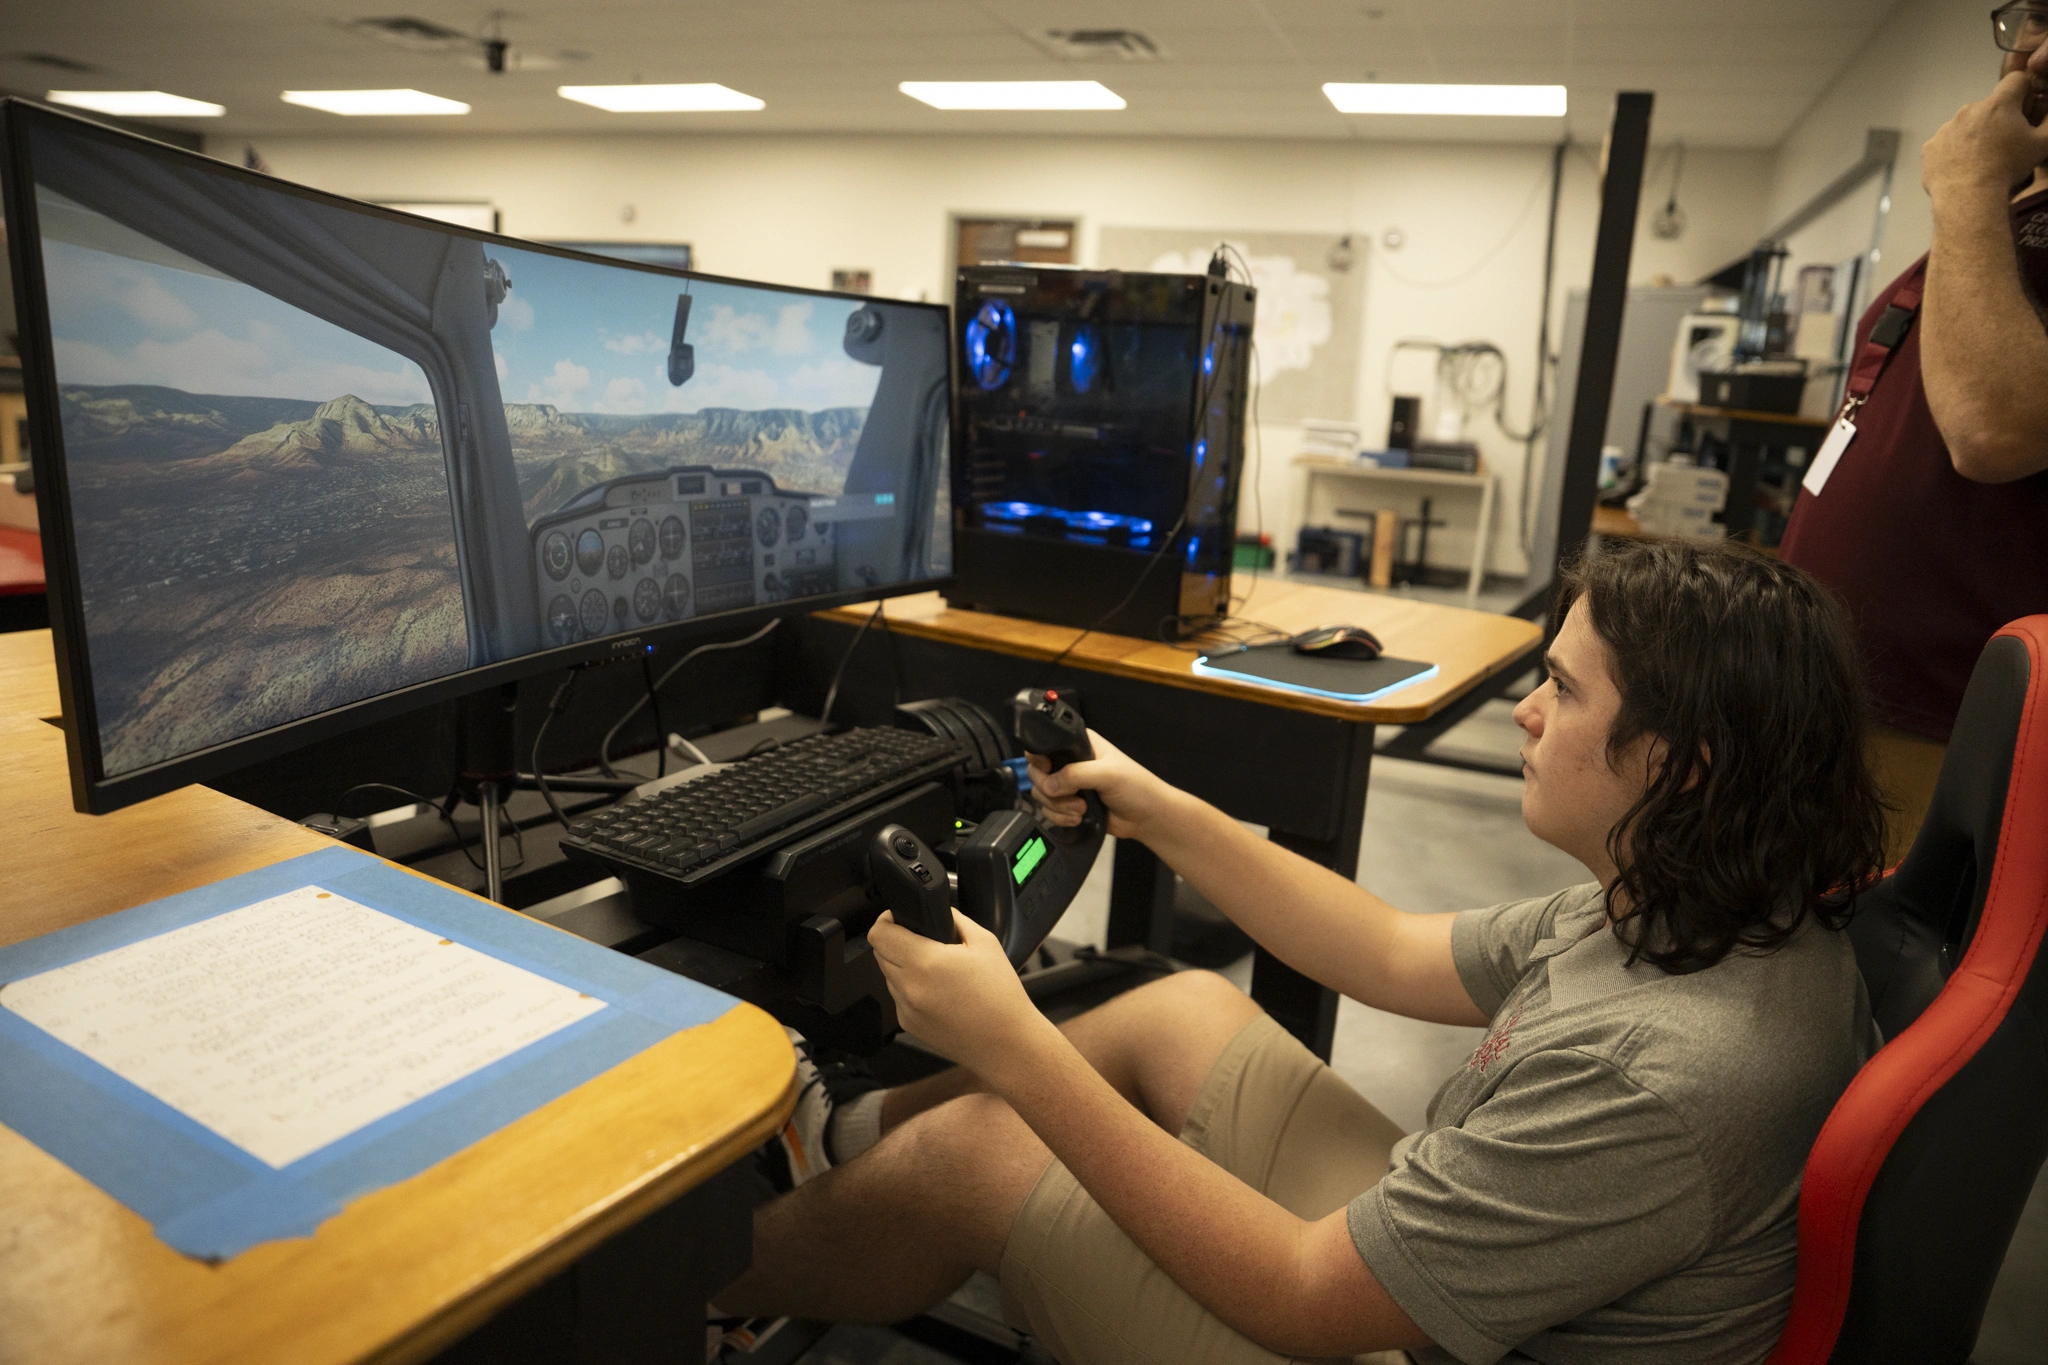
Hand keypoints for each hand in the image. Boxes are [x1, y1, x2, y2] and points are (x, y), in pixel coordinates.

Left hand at [870, 908, 1051, 1081]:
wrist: (1006, 1043)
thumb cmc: (1000, 998)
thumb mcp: (985, 943)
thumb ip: (956, 920)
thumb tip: (938, 912)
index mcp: (925, 962)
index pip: (879, 934)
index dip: (886, 920)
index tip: (897, 918)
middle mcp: (910, 987)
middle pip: (880, 953)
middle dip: (896, 942)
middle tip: (923, 942)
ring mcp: (906, 1009)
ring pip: (888, 975)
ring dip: (903, 966)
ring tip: (936, 971)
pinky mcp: (909, 1025)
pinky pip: (899, 997)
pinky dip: (911, 989)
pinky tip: (938, 992)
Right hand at [1028, 729, 1177, 840]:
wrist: (1147, 817)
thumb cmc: (1136, 787)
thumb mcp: (1107, 774)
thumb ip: (1075, 775)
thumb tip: (1048, 785)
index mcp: (1079, 745)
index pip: (1045, 745)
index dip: (1039, 758)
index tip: (1047, 771)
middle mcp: (1070, 762)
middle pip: (1037, 773)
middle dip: (1051, 789)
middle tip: (1073, 795)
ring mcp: (1069, 785)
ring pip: (1042, 795)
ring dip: (1059, 807)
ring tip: (1081, 809)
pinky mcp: (1069, 805)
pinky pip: (1049, 812)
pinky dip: (1060, 818)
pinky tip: (1079, 818)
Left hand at [1924, 72, 2047, 203]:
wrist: (1968, 197)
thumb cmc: (2008, 168)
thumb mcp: (2042, 144)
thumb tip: (2046, 112)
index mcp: (1998, 104)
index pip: (2016, 80)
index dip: (2024, 93)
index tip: (2024, 112)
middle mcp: (1969, 110)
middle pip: (1989, 106)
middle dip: (1998, 118)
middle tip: (2003, 144)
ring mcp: (1946, 127)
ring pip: (1965, 124)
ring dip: (1975, 135)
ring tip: (1981, 160)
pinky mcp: (1930, 146)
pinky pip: (1945, 143)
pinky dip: (1954, 152)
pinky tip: (1962, 168)